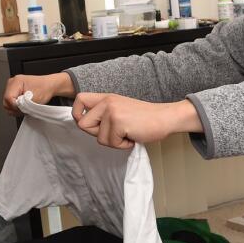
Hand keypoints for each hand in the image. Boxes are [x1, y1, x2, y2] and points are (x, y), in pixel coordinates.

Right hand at [3, 73, 74, 115]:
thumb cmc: (44, 89)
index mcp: (16, 81)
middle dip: (15, 108)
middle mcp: (12, 82)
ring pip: (7, 103)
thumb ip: (23, 105)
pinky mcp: (13, 91)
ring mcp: (11, 86)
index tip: (23, 108)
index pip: (8, 98)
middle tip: (25, 109)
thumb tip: (17, 109)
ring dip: (15, 108)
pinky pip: (10, 102)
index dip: (15, 106)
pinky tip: (23, 106)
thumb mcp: (34, 100)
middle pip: (6, 101)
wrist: (48, 86)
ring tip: (25, 107)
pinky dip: (16, 107)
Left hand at [71, 93, 202, 149]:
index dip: (78, 115)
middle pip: (83, 125)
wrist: (165, 118)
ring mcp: (112, 111)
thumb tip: (84, 125)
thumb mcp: (119, 109)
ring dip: (114, 141)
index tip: (90, 124)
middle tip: (116, 132)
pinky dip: (123, 145)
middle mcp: (107, 102)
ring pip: (99, 138)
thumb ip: (103, 114)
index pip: (79, 100)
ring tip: (127, 133)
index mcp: (106, 97)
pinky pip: (111, 143)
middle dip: (98, 134)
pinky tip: (132, 136)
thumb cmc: (144, 118)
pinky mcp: (119, 122)